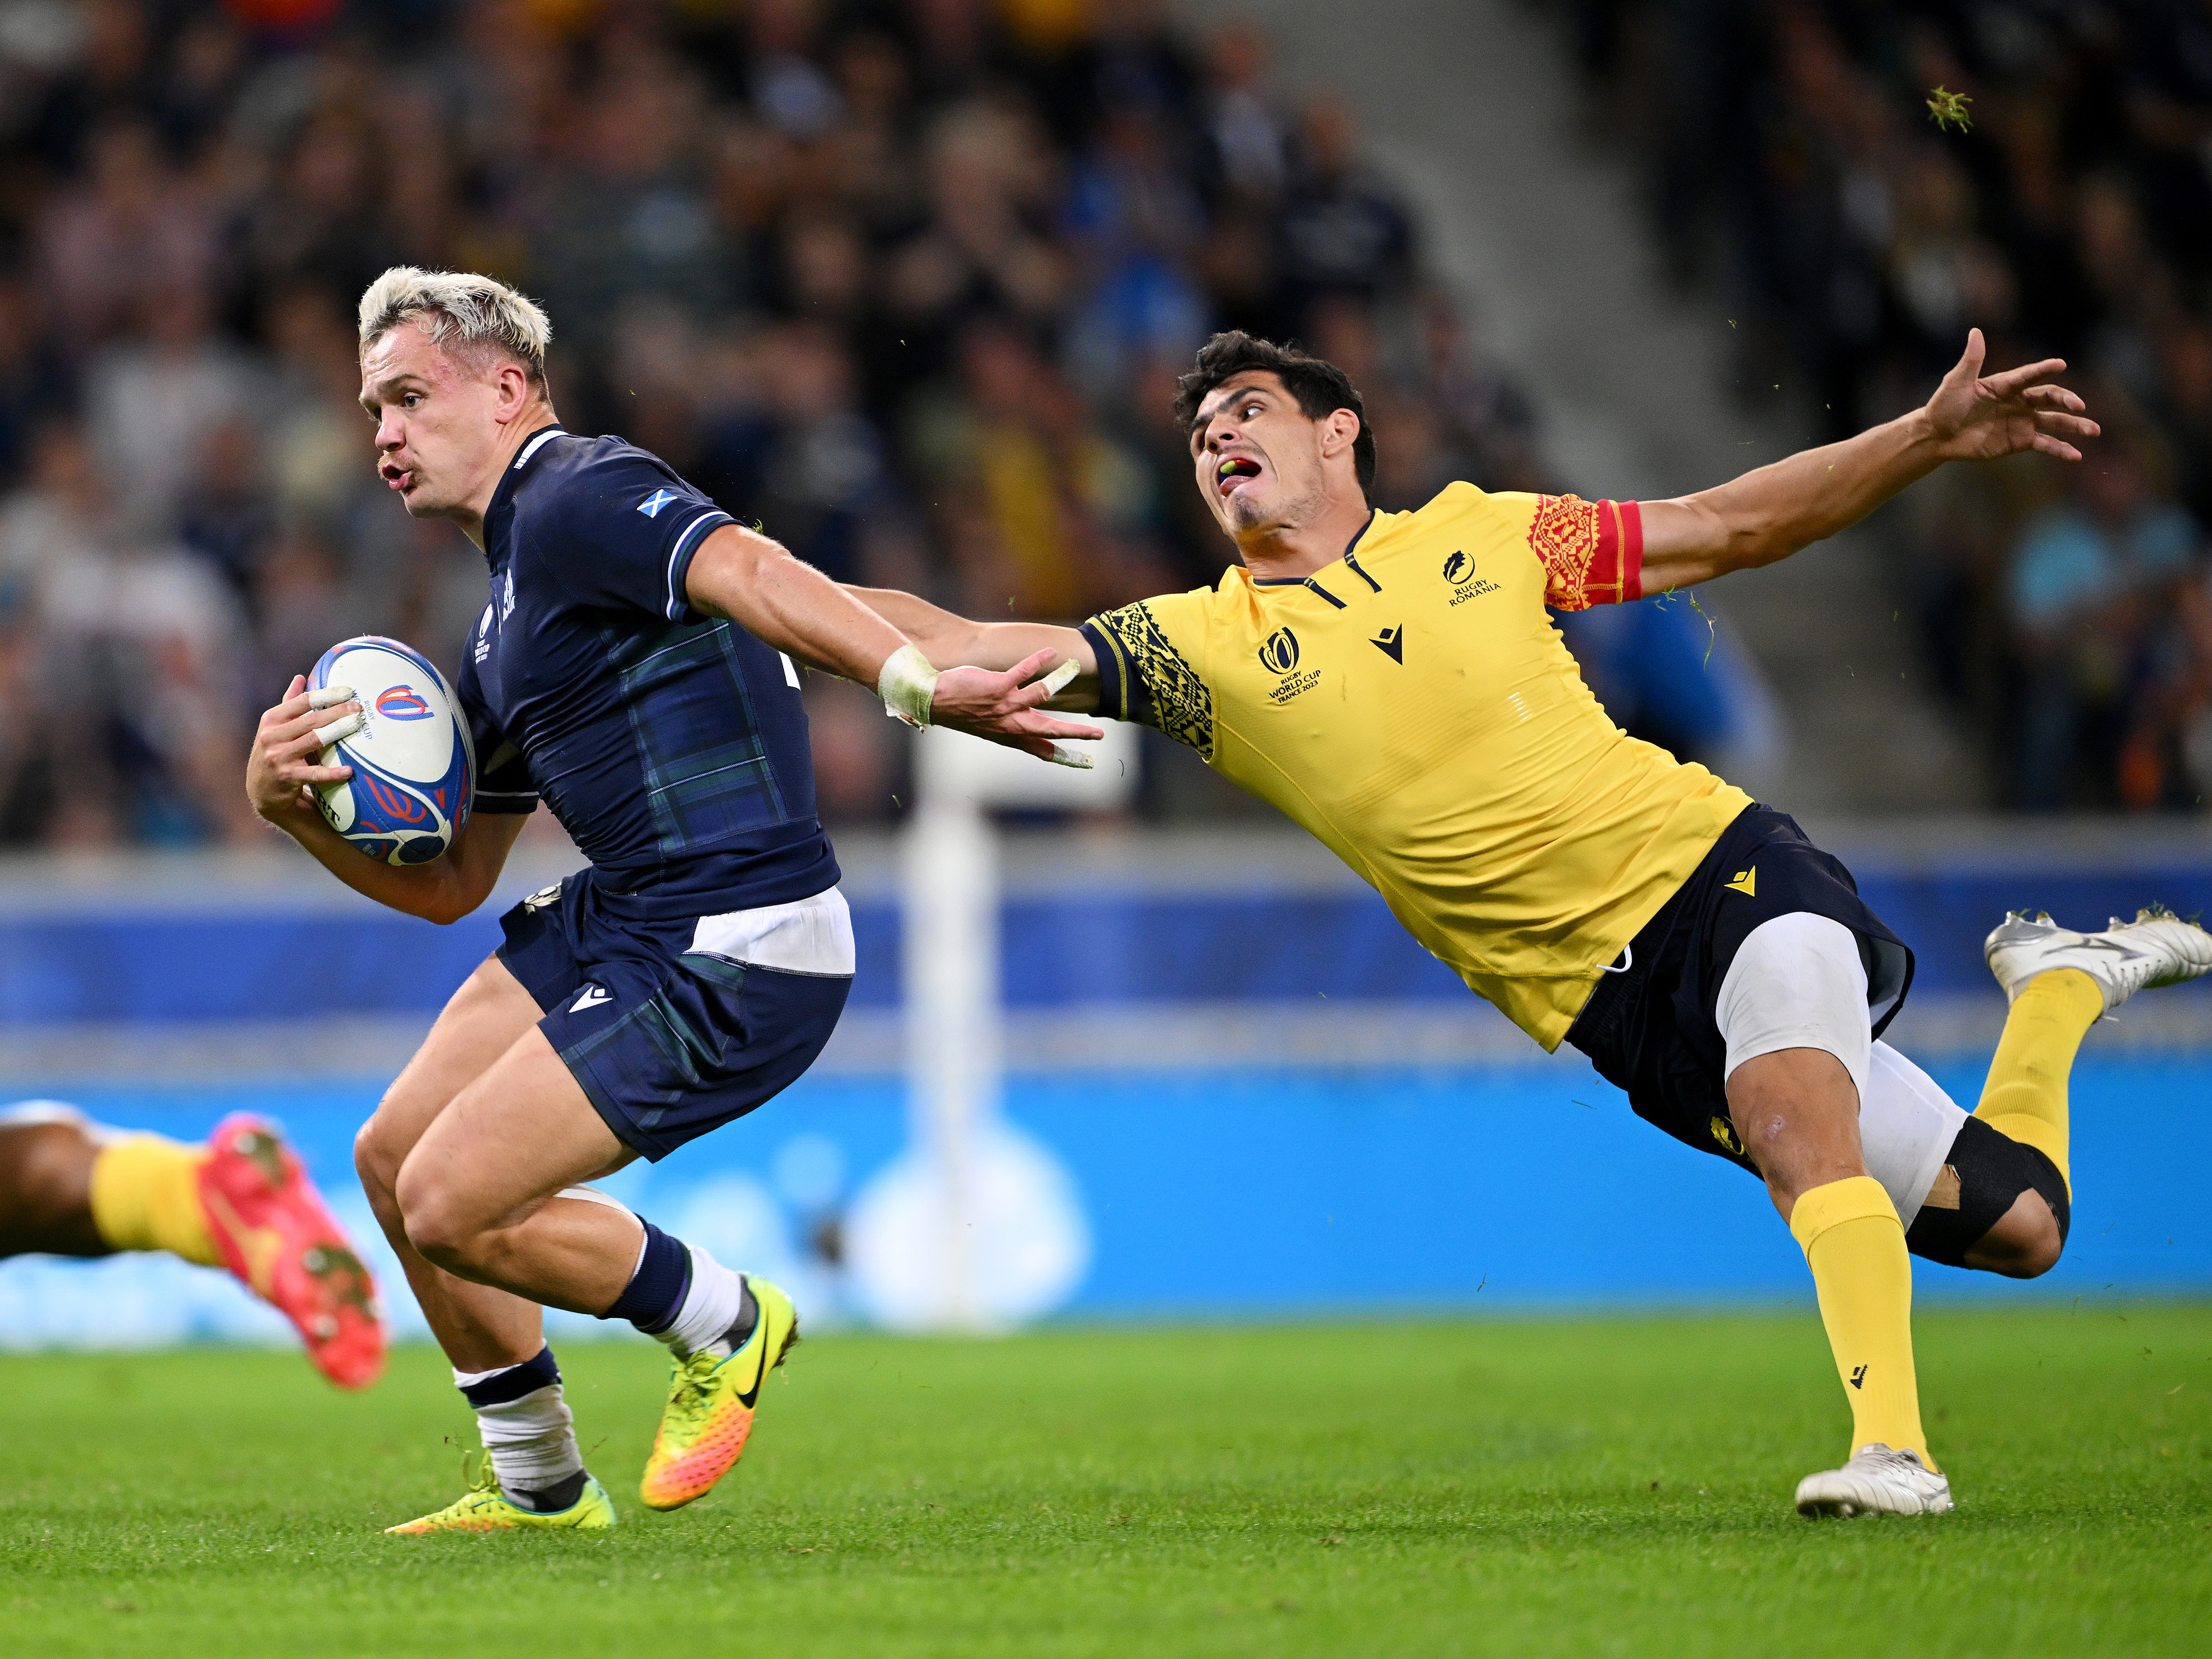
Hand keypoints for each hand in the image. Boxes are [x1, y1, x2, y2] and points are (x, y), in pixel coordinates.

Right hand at [246, 675, 360, 822]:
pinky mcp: (288, 777)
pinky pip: (314, 773)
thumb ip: (289, 703)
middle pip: (311, 720)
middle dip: (337, 712)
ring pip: (314, 740)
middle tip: (359, 708)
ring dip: (338, 732)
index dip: (327, 695)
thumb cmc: (274, 751)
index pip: (302, 702)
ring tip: (357, 726)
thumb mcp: (275, 726)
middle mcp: (272, 736)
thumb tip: (300, 677)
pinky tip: (349, 770)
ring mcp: (279, 757)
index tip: (348, 692)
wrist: (261, 789)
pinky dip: (332, 773)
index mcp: (272, 719)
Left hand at [929, 649, 1103, 766]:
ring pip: (1041, 696)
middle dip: (1076, 733)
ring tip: (1075, 668)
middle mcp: (1011, 724)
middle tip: (1099, 734)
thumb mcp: (992, 728)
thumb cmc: (963, 711)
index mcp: (1011, 736)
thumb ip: (1016, 730)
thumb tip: (1035, 731)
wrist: (934, 701)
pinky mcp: (997, 688)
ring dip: (1060, 680)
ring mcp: (1005, 706)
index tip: (1087, 762)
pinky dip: (1039, 660)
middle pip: (1050, 730)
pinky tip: (1050, 652)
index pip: (1043, 750)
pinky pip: (1023, 672)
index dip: (1066, 757)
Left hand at [1923, 328, 2099, 462]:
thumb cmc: (1944, 406)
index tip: (2060, 364)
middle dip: (2066, 400)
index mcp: (2006, 384)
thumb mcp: (1956, 383)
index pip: (2029, 375)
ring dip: (2075, 425)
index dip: (2043, 370)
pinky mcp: (2020, 441)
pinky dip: (2060, 449)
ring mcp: (2022, 421)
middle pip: (2050, 397)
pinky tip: (2076, 456)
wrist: (1937, 436)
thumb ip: (1970, 361)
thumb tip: (1975, 332)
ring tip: (2094, 430)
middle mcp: (2020, 401)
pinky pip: (2045, 444)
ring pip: (2055, 421)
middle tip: (2079, 405)